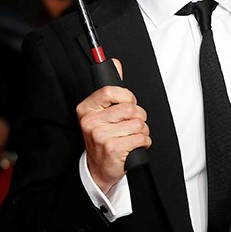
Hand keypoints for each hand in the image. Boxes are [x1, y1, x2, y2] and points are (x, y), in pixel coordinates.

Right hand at [77, 59, 150, 192]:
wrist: (98, 169)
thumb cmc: (103, 138)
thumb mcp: (102, 111)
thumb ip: (111, 87)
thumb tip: (115, 62)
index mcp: (87, 109)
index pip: (112, 91)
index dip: (127, 97)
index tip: (127, 103)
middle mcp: (91, 122)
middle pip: (130, 108)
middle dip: (138, 117)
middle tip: (129, 125)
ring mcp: (101, 136)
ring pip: (139, 124)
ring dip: (142, 131)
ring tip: (131, 136)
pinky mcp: (113, 149)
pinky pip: (142, 138)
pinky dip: (144, 142)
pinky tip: (133, 146)